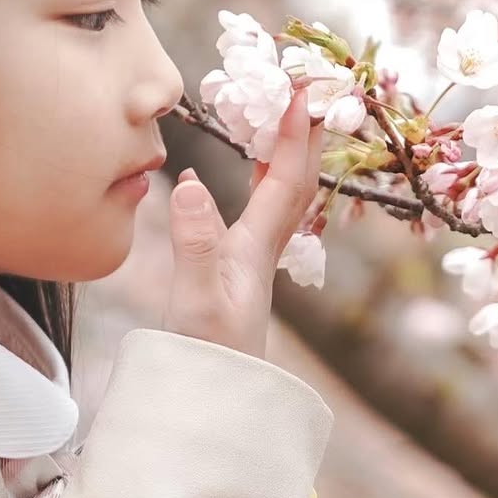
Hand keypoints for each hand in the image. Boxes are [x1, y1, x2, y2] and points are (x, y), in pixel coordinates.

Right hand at [162, 91, 322, 360]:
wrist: (212, 406)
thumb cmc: (207, 357)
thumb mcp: (196, 299)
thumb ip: (195, 243)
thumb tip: (191, 183)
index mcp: (258, 248)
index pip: (286, 179)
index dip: (295, 134)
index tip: (302, 90)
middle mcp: (262, 251)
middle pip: (294, 182)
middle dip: (303, 136)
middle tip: (306, 92)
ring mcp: (248, 264)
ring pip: (275, 199)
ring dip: (280, 157)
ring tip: (275, 124)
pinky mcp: (230, 277)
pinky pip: (247, 217)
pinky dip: (238, 191)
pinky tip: (203, 185)